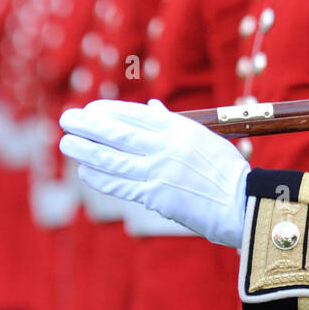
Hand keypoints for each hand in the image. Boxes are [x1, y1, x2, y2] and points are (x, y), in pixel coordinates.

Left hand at [59, 98, 248, 248]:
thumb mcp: (202, 138)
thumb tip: (151, 106)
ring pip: (113, 159)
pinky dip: (101, 178)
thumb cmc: (224, 171)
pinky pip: (121, 185)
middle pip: (119, 132)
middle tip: (66, 119)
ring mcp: (160, 171)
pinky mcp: (157, 196)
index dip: (108, 110)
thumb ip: (173, 122)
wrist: (241, 203)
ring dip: (86, 151)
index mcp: (180, 129)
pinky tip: (85, 172)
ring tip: (66, 144)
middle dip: (89, 125)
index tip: (89, 108)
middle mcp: (167, 146)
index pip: (136, 114)